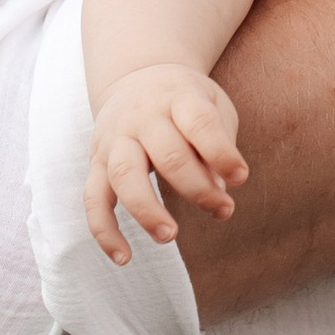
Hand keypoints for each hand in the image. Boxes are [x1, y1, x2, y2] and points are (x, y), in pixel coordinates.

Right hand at [83, 66, 247, 262]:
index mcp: (178, 96)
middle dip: (197, 188)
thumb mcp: (211, 105)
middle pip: (167, 153)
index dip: (222, 153)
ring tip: (170, 236)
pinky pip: (93, 199)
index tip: (242, 177)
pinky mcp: (96, 163)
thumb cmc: (186, 101)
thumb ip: (219, 143)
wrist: (136, 77)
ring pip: (124, 175)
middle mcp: (142, 116)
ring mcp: (115, 139)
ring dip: (147, 210)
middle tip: (222, 211)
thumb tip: (219, 190)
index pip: (200, 123)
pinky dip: (104, 231)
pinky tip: (124, 257)